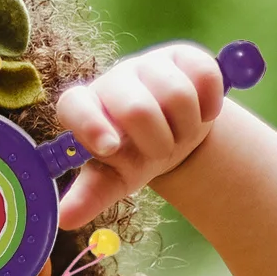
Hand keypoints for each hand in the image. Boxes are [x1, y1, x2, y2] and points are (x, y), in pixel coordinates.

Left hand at [54, 42, 224, 228]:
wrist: (174, 135)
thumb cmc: (134, 157)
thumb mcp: (113, 180)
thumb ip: (89, 196)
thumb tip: (65, 220)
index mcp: (86, 107)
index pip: (75, 104)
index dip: (90, 124)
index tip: (108, 148)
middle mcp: (114, 80)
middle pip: (136, 108)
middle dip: (157, 143)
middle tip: (161, 152)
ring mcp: (149, 63)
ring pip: (177, 95)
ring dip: (186, 129)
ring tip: (180, 134)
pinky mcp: (184, 55)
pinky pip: (206, 76)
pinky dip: (210, 105)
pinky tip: (203, 113)